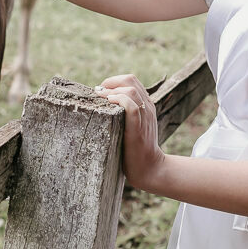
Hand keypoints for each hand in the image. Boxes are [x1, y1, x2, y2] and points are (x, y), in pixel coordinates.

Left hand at [96, 74, 165, 191]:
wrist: (148, 168)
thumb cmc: (134, 147)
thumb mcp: (132, 124)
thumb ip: (124, 112)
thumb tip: (101, 100)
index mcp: (146, 104)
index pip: (131, 80)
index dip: (113, 81)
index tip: (101, 90)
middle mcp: (147, 108)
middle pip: (131, 80)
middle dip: (111, 82)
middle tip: (98, 92)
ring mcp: (144, 117)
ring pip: (131, 91)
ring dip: (112, 91)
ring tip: (101, 99)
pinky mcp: (138, 129)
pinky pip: (132, 107)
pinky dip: (119, 101)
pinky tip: (109, 105)